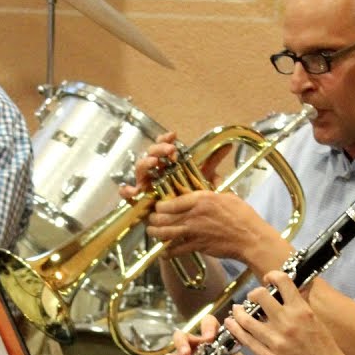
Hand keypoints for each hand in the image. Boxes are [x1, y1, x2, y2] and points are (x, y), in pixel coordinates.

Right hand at [118, 131, 234, 200]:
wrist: (186, 218)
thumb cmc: (190, 195)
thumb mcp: (202, 177)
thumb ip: (212, 162)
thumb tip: (228, 146)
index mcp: (167, 162)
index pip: (162, 145)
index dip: (165, 139)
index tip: (174, 136)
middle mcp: (155, 170)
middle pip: (151, 153)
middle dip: (158, 149)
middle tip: (169, 150)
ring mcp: (146, 182)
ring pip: (140, 168)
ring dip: (146, 163)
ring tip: (155, 163)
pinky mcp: (140, 197)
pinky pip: (129, 193)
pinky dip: (127, 190)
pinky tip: (132, 190)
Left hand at [146, 189, 278, 260]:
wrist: (250, 238)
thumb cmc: (243, 216)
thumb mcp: (228, 195)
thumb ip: (216, 185)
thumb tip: (213, 174)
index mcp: (200, 199)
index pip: (170, 202)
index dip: (159, 205)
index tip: (158, 206)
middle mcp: (193, 215)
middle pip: (162, 217)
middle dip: (153, 219)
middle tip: (152, 219)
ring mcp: (194, 231)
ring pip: (165, 233)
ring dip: (156, 233)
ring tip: (152, 232)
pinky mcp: (197, 246)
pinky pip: (176, 250)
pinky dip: (168, 252)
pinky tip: (164, 251)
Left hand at [226, 272, 354, 354]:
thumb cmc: (326, 350)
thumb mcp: (316, 321)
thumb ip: (300, 306)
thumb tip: (288, 291)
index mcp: (302, 311)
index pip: (282, 281)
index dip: (271, 275)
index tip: (268, 279)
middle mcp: (288, 323)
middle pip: (259, 296)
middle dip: (252, 294)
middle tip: (252, 298)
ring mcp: (277, 342)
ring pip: (246, 319)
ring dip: (238, 312)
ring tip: (237, 311)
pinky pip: (247, 341)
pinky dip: (236, 330)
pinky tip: (232, 325)